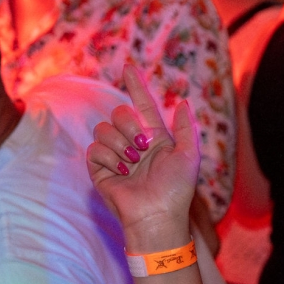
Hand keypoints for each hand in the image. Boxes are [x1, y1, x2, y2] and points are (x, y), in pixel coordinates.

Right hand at [87, 67, 200, 250]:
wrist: (156, 215)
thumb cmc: (176, 190)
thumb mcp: (189, 155)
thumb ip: (185, 128)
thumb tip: (182, 103)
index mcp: (155, 138)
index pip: (142, 106)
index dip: (136, 87)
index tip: (128, 68)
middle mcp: (134, 144)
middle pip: (119, 113)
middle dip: (129, 125)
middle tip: (142, 147)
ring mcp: (116, 156)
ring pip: (104, 129)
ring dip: (120, 144)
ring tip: (132, 163)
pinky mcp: (100, 170)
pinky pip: (95, 149)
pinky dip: (108, 158)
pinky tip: (121, 172)